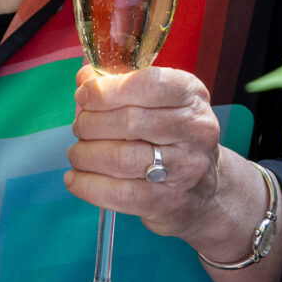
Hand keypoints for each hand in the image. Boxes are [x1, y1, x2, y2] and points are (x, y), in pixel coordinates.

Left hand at [66, 64, 239, 245]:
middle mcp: (194, 130)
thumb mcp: (161, 102)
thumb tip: (85, 78)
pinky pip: (119, 195)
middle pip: (129, 122)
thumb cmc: (173, 136)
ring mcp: (184, 169)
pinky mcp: (167, 202)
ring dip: (86, 155)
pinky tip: (76, 180)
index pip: (148, 84)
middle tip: (80, 128)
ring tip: (77, 153)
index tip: (83, 96)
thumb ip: (123, 85)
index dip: (107, 89)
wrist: (206, 189)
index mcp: (191, 95)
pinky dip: (88, 186)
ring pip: (120, 159)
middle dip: (91, 124)